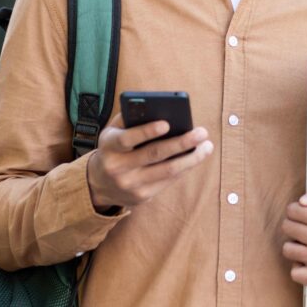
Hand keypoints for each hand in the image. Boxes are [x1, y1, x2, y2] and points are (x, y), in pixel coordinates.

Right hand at [86, 112, 213, 210]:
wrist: (98, 184)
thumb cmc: (113, 149)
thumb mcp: (112, 132)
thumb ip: (129, 119)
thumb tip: (157, 109)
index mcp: (109, 146)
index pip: (127, 139)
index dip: (146, 131)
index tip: (166, 124)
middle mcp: (118, 167)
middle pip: (154, 154)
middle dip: (181, 143)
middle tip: (201, 132)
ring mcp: (131, 184)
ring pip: (167, 171)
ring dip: (191, 158)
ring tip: (207, 146)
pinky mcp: (142, 197)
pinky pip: (168, 181)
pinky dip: (184, 168)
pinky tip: (195, 158)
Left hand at [281, 179, 306, 286]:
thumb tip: (302, 201)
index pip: (292, 211)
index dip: (295, 208)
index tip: (304, 211)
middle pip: (288, 229)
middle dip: (294, 224)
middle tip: (306, 225)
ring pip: (288, 250)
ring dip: (294, 243)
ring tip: (306, 240)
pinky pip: (297, 274)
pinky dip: (299, 265)